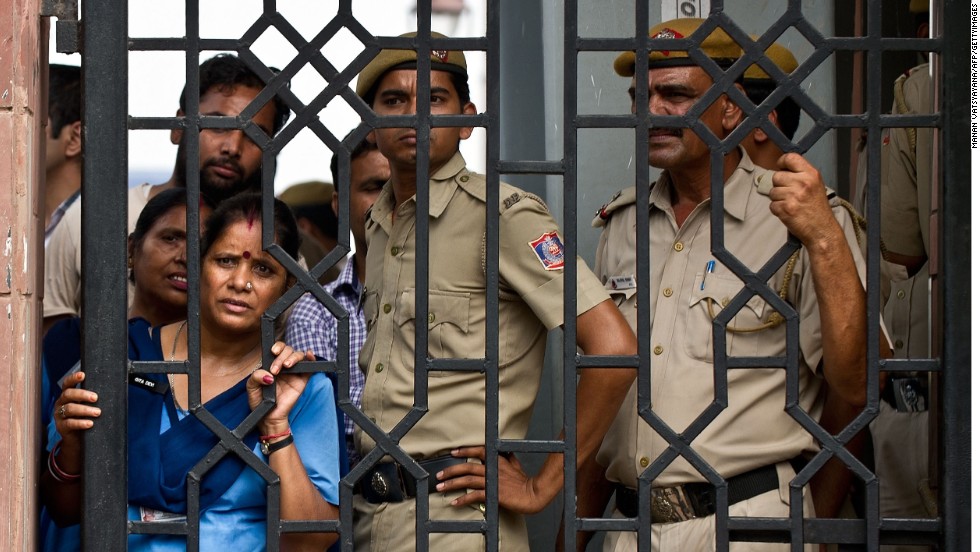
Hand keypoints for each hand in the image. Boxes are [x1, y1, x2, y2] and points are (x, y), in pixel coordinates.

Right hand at [53, 371, 99, 440]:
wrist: (77, 438)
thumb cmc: (84, 418)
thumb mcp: (87, 406)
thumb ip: (92, 398)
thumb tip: (112, 391)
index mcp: (68, 395)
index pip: (68, 383)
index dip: (73, 378)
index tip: (83, 375)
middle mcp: (61, 403)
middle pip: (68, 394)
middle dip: (82, 394)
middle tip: (95, 397)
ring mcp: (59, 415)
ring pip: (69, 409)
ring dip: (85, 410)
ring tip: (97, 412)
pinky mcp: (61, 427)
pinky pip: (70, 423)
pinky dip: (80, 423)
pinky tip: (90, 423)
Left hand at [247, 341, 314, 432]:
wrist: (269, 417)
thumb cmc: (260, 402)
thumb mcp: (251, 387)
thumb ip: (256, 376)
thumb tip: (269, 374)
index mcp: (272, 365)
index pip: (277, 349)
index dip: (277, 347)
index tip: (273, 352)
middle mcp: (284, 366)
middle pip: (288, 350)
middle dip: (281, 357)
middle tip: (275, 370)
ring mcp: (294, 373)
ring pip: (299, 355)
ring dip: (293, 357)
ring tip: (286, 366)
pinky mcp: (303, 380)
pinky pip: (310, 367)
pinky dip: (311, 358)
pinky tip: (309, 355)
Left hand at [435, 446, 550, 514]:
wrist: (533, 494)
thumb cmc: (525, 482)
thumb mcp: (517, 465)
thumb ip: (509, 459)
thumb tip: (506, 453)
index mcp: (497, 461)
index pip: (478, 451)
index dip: (465, 451)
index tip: (453, 453)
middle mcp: (492, 469)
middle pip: (467, 467)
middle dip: (451, 470)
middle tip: (439, 475)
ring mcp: (492, 482)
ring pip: (467, 480)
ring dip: (452, 484)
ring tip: (440, 487)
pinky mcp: (493, 494)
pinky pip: (474, 496)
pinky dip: (463, 499)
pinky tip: (454, 502)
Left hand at [770, 153, 839, 248]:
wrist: (822, 230)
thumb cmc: (819, 210)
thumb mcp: (816, 185)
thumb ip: (801, 175)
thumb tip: (783, 169)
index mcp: (811, 175)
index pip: (790, 158)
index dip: (782, 162)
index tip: (781, 167)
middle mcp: (802, 183)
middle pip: (776, 176)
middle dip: (780, 185)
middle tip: (790, 194)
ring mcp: (793, 196)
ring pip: (772, 191)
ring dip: (778, 199)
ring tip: (791, 204)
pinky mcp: (785, 208)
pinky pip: (772, 205)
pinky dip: (777, 210)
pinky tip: (789, 212)